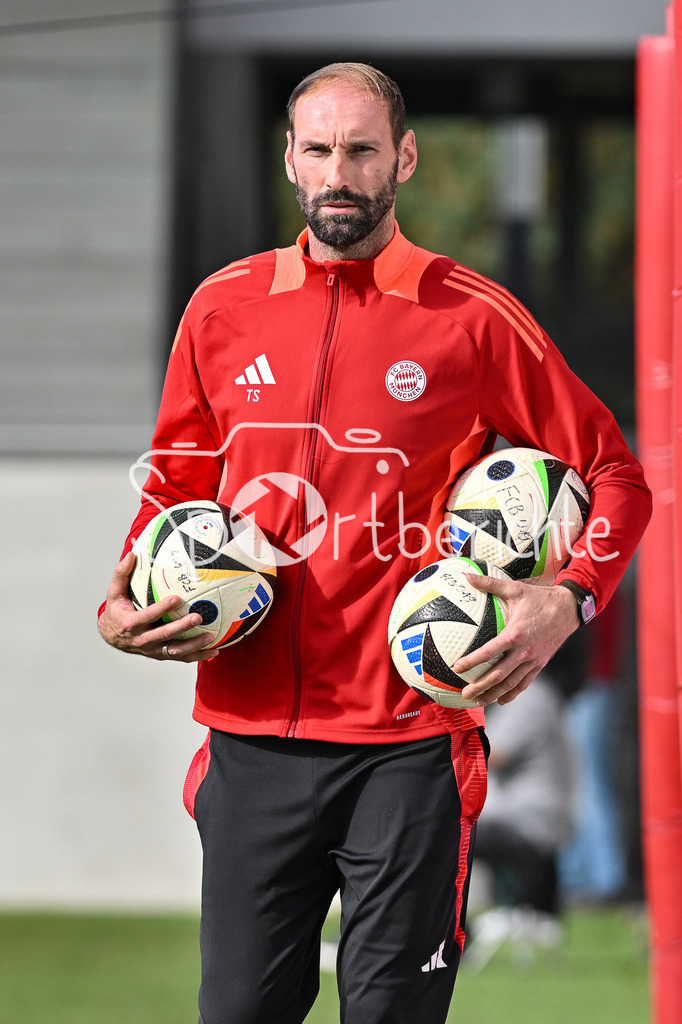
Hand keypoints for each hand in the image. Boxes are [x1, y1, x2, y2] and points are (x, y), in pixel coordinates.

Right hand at [98, 551, 216, 661]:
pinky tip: (214, 651)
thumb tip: (131, 554)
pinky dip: (197, 655)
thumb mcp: (114, 593)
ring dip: (194, 645)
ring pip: (175, 650)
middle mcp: (142, 639)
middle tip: (198, 617)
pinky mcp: (160, 654)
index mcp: (131, 623)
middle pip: (164, 634)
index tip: (177, 598)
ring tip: (211, 636)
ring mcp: (152, 649)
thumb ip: (121, 574)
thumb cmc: (116, 610)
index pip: (148, 616)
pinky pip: (180, 657)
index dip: (162, 608)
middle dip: (182, 627)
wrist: (111, 635)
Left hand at [454, 574, 578, 705]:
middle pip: (498, 675)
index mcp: (515, 634)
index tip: (457, 667)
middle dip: (480, 686)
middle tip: (464, 694)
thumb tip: (466, 575)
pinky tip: (500, 700)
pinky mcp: (540, 664)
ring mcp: (533, 660)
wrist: (569, 609)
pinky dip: (512, 693)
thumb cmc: (539, 598)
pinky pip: (525, 683)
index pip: (489, 652)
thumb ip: (489, 584)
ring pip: (511, 684)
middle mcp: (524, 651)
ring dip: (493, 694)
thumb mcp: (515, 589)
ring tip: (477, 701)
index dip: (472, 662)